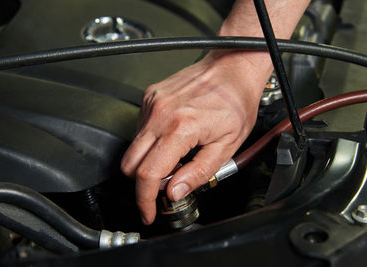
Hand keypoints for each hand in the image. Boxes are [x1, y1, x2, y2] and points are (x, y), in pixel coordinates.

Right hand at [121, 50, 269, 224]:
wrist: (232, 68)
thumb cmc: (236, 102)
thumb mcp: (227, 145)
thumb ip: (198, 172)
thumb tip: (174, 191)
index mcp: (180, 127)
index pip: (149, 174)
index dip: (145, 200)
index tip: (148, 211)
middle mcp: (160, 113)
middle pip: (130, 164)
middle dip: (142, 184)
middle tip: (162, 189)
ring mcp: (152, 103)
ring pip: (133, 147)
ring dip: (148, 161)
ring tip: (174, 159)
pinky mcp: (150, 97)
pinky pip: (140, 129)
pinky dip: (151, 142)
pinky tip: (172, 139)